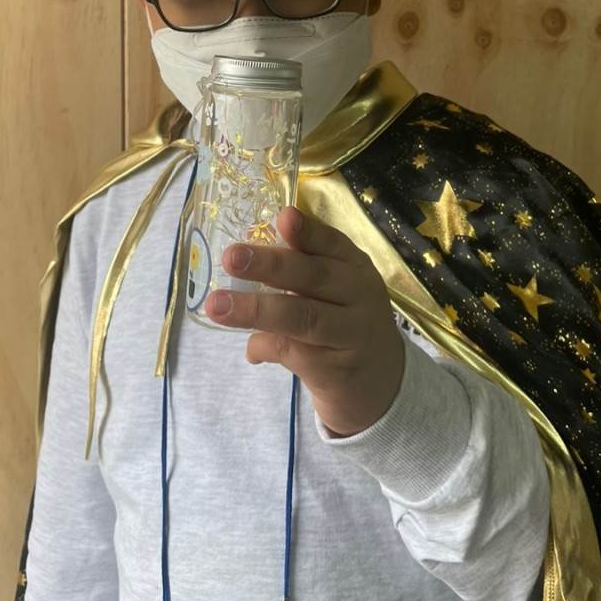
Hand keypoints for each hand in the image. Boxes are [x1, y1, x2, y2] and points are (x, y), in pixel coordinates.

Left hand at [207, 205, 405, 437]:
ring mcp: (351, 334)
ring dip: (257, 310)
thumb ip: (299, 272)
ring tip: (218, 305)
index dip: (307, 231)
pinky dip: (264, 347)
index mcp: (356, 267)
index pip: (333, 243)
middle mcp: (359, 296)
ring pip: (302, 317)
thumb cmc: (344, 323)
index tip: (283, 217)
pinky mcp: (338, 370)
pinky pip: (293, 353)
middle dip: (271, 265)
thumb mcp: (336, 291)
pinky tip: (251, 350)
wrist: (382, 384)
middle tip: (232, 257)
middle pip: (315, 277)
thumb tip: (240, 257)